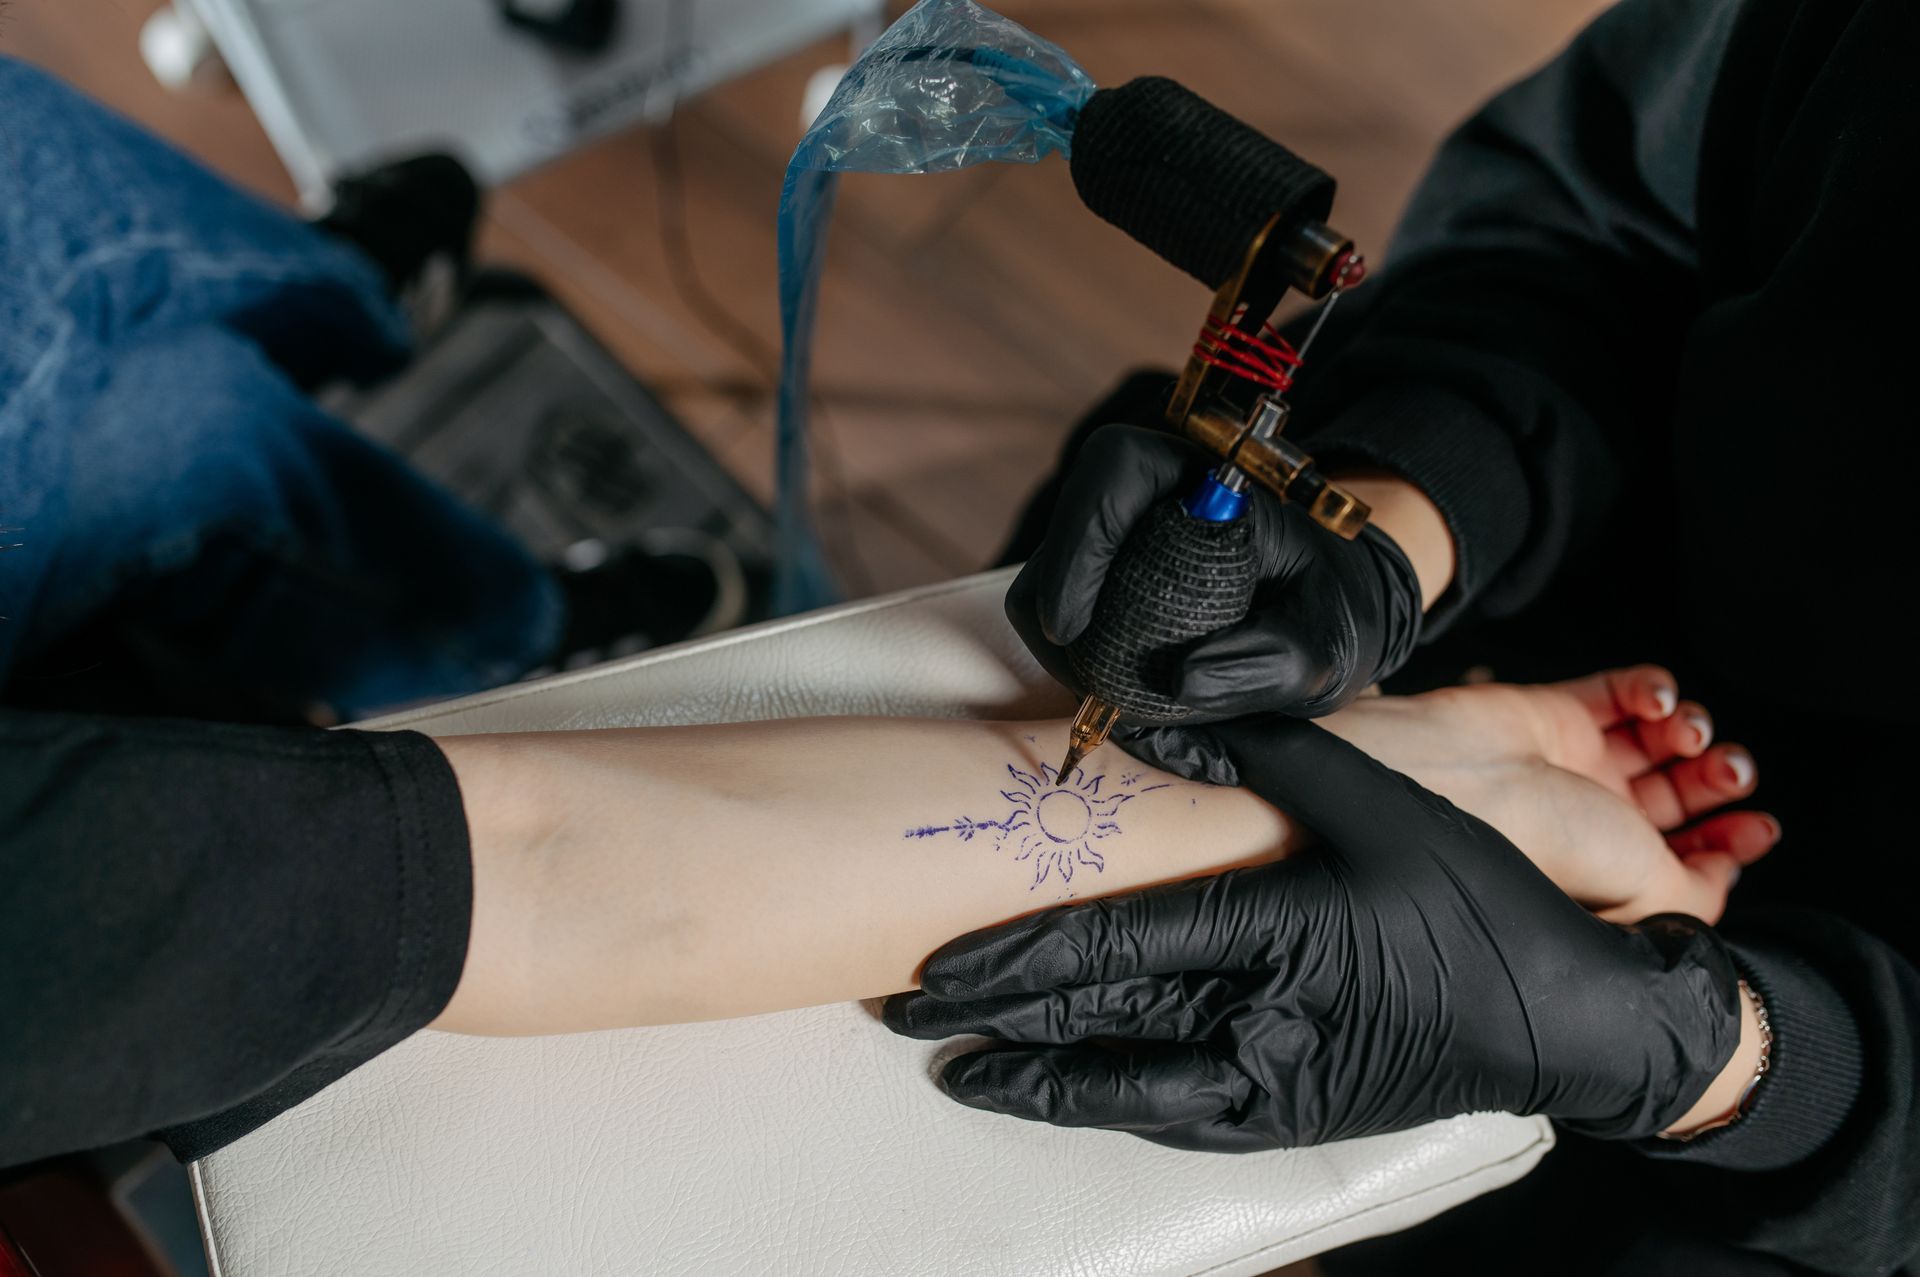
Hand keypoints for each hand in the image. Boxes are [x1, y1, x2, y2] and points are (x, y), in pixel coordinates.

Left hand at [885, 717, 1743, 1149]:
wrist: (1575, 1021)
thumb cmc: (1477, 899)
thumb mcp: (1380, 802)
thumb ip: (1262, 753)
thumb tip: (1149, 720)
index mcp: (1277, 930)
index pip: (1116, 949)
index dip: (1016, 958)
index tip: (937, 963)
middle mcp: (1264, 1017)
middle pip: (1099, 1023)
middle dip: (995, 1021)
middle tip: (904, 1015)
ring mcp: (1280, 1080)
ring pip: (1128, 1089)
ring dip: (1038, 1082)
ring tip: (959, 1075)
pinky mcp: (1300, 1118)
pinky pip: (1188, 1118)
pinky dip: (1118, 1108)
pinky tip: (1068, 1099)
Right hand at [1006, 425, 1422, 720]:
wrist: (1326, 625)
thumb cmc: (1330, 615)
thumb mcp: (1328, 644)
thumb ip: (1274, 660)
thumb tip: (1181, 682)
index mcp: (1210, 479)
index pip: (1117, 469)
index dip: (1081, 539)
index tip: (1071, 627)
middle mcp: (1152, 497)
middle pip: (1067, 528)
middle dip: (1060, 604)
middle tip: (1085, 676)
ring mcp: (1120, 540)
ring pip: (1048, 575)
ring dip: (1065, 639)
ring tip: (1108, 689)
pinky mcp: (1102, 584)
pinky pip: (1056, 612)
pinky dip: (1072, 656)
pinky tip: (1111, 686)